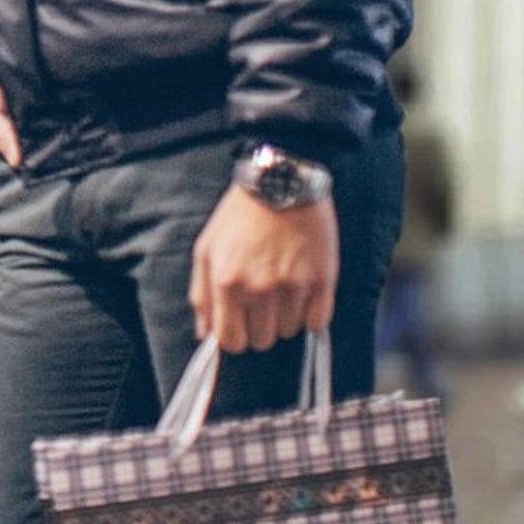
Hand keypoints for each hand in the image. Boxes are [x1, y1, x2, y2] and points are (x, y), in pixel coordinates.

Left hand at [189, 184, 338, 353]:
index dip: (235, 336)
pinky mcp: (322, 281)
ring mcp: (292, 286)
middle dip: (259, 324)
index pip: (231, 341)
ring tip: (281, 282)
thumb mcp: (207, 248)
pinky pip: (317, 322)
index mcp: (226, 282)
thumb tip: (204, 334)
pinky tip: (302, 286)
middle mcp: (258, 288)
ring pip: (288, 331)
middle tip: (262, 296)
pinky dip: (311, 312)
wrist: (280, 181)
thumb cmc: (239, 216)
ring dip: (284, 314)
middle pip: (261, 340)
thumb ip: (202, 294)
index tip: (240, 323)